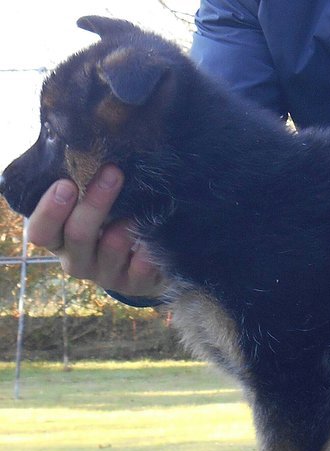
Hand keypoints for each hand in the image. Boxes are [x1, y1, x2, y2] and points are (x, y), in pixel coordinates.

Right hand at [27, 165, 164, 297]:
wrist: (144, 267)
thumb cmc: (111, 226)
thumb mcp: (94, 211)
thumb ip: (86, 192)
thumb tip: (96, 155)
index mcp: (59, 241)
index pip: (41, 232)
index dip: (50, 210)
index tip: (67, 183)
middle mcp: (78, 261)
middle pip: (78, 235)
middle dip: (95, 202)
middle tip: (113, 173)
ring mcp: (106, 276)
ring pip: (111, 248)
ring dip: (125, 226)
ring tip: (137, 211)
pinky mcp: (135, 285)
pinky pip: (142, 266)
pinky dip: (149, 248)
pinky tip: (156, 235)